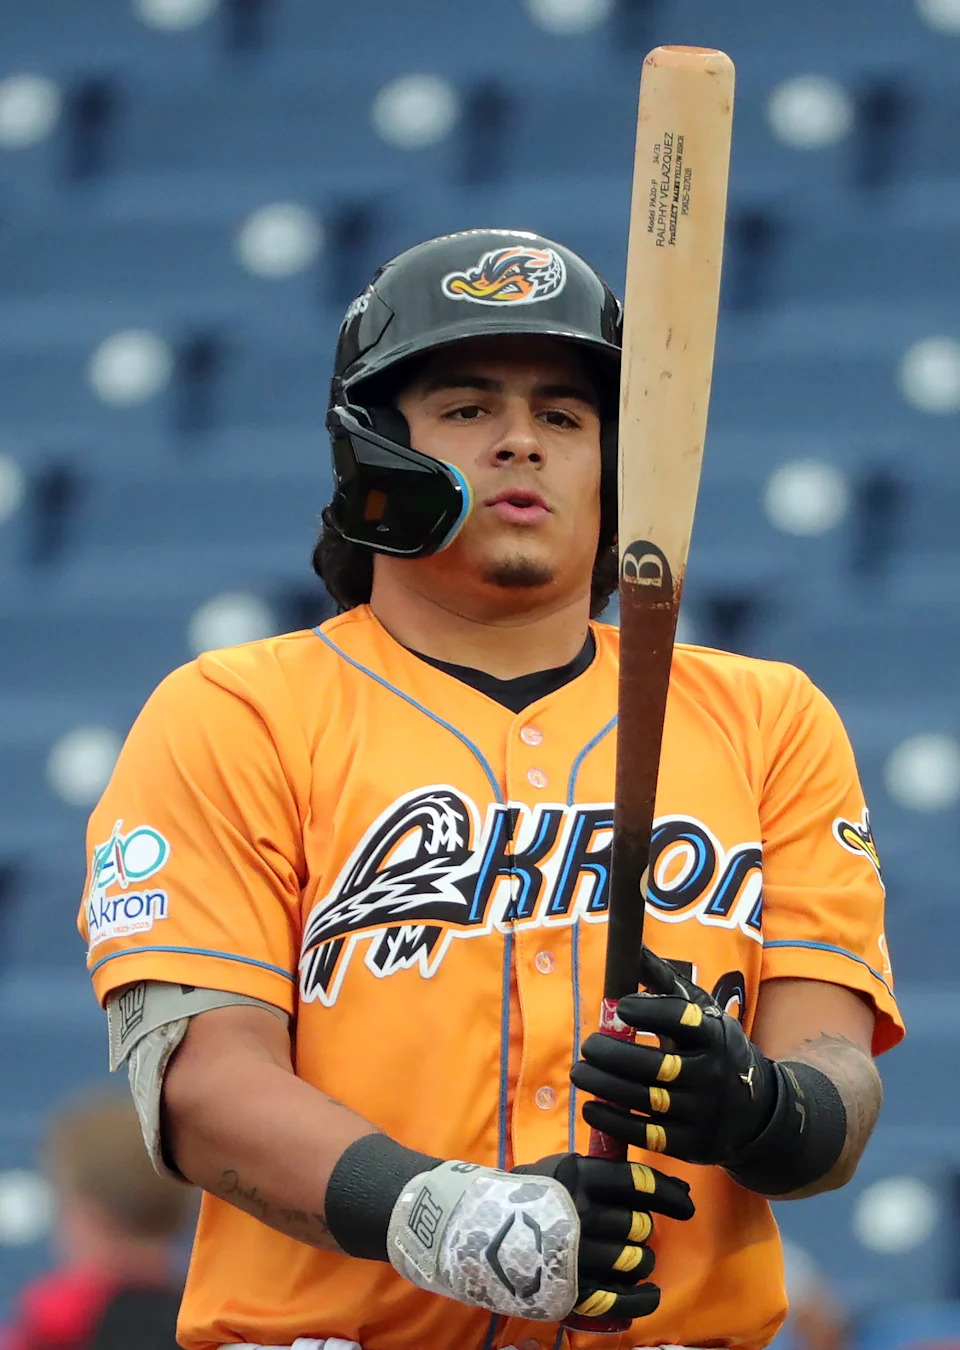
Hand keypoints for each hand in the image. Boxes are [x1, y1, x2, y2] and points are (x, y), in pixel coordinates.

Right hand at [513, 1151, 693, 1323]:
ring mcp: (577, 1255)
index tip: (685, 1204)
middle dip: (643, 1228)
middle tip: (635, 1229)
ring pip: (636, 1260)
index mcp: (579, 1177)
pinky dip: (643, 1299)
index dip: (668, 1194)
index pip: (638, 1182)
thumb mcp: (562, 1168)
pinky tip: (649, 1293)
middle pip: (639, 1224)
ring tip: (632, 1257)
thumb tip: (666, 1175)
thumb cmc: (528, 1195)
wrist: (477, 1229)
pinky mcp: (571, 1290)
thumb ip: (607, 1171)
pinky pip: (622, 1300)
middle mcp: (581, 1215)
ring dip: (642, 1260)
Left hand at [570, 948, 779, 1166]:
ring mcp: (704, 1112)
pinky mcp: (692, 1144)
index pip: (681, 1020)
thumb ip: (666, 983)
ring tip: (579, 1072)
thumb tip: (633, 947)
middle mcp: (712, 1073)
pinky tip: (591, 1108)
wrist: (757, 1110)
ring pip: (646, 1099)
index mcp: (714, 1034)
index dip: (649, 1012)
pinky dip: (614, 1122)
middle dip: (613, 1054)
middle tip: (588, 1046)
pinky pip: (647, 1135)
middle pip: (655, 1065)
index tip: (620, 1007)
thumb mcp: (701, 1012)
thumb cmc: (715, 1048)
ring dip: (605, 1085)